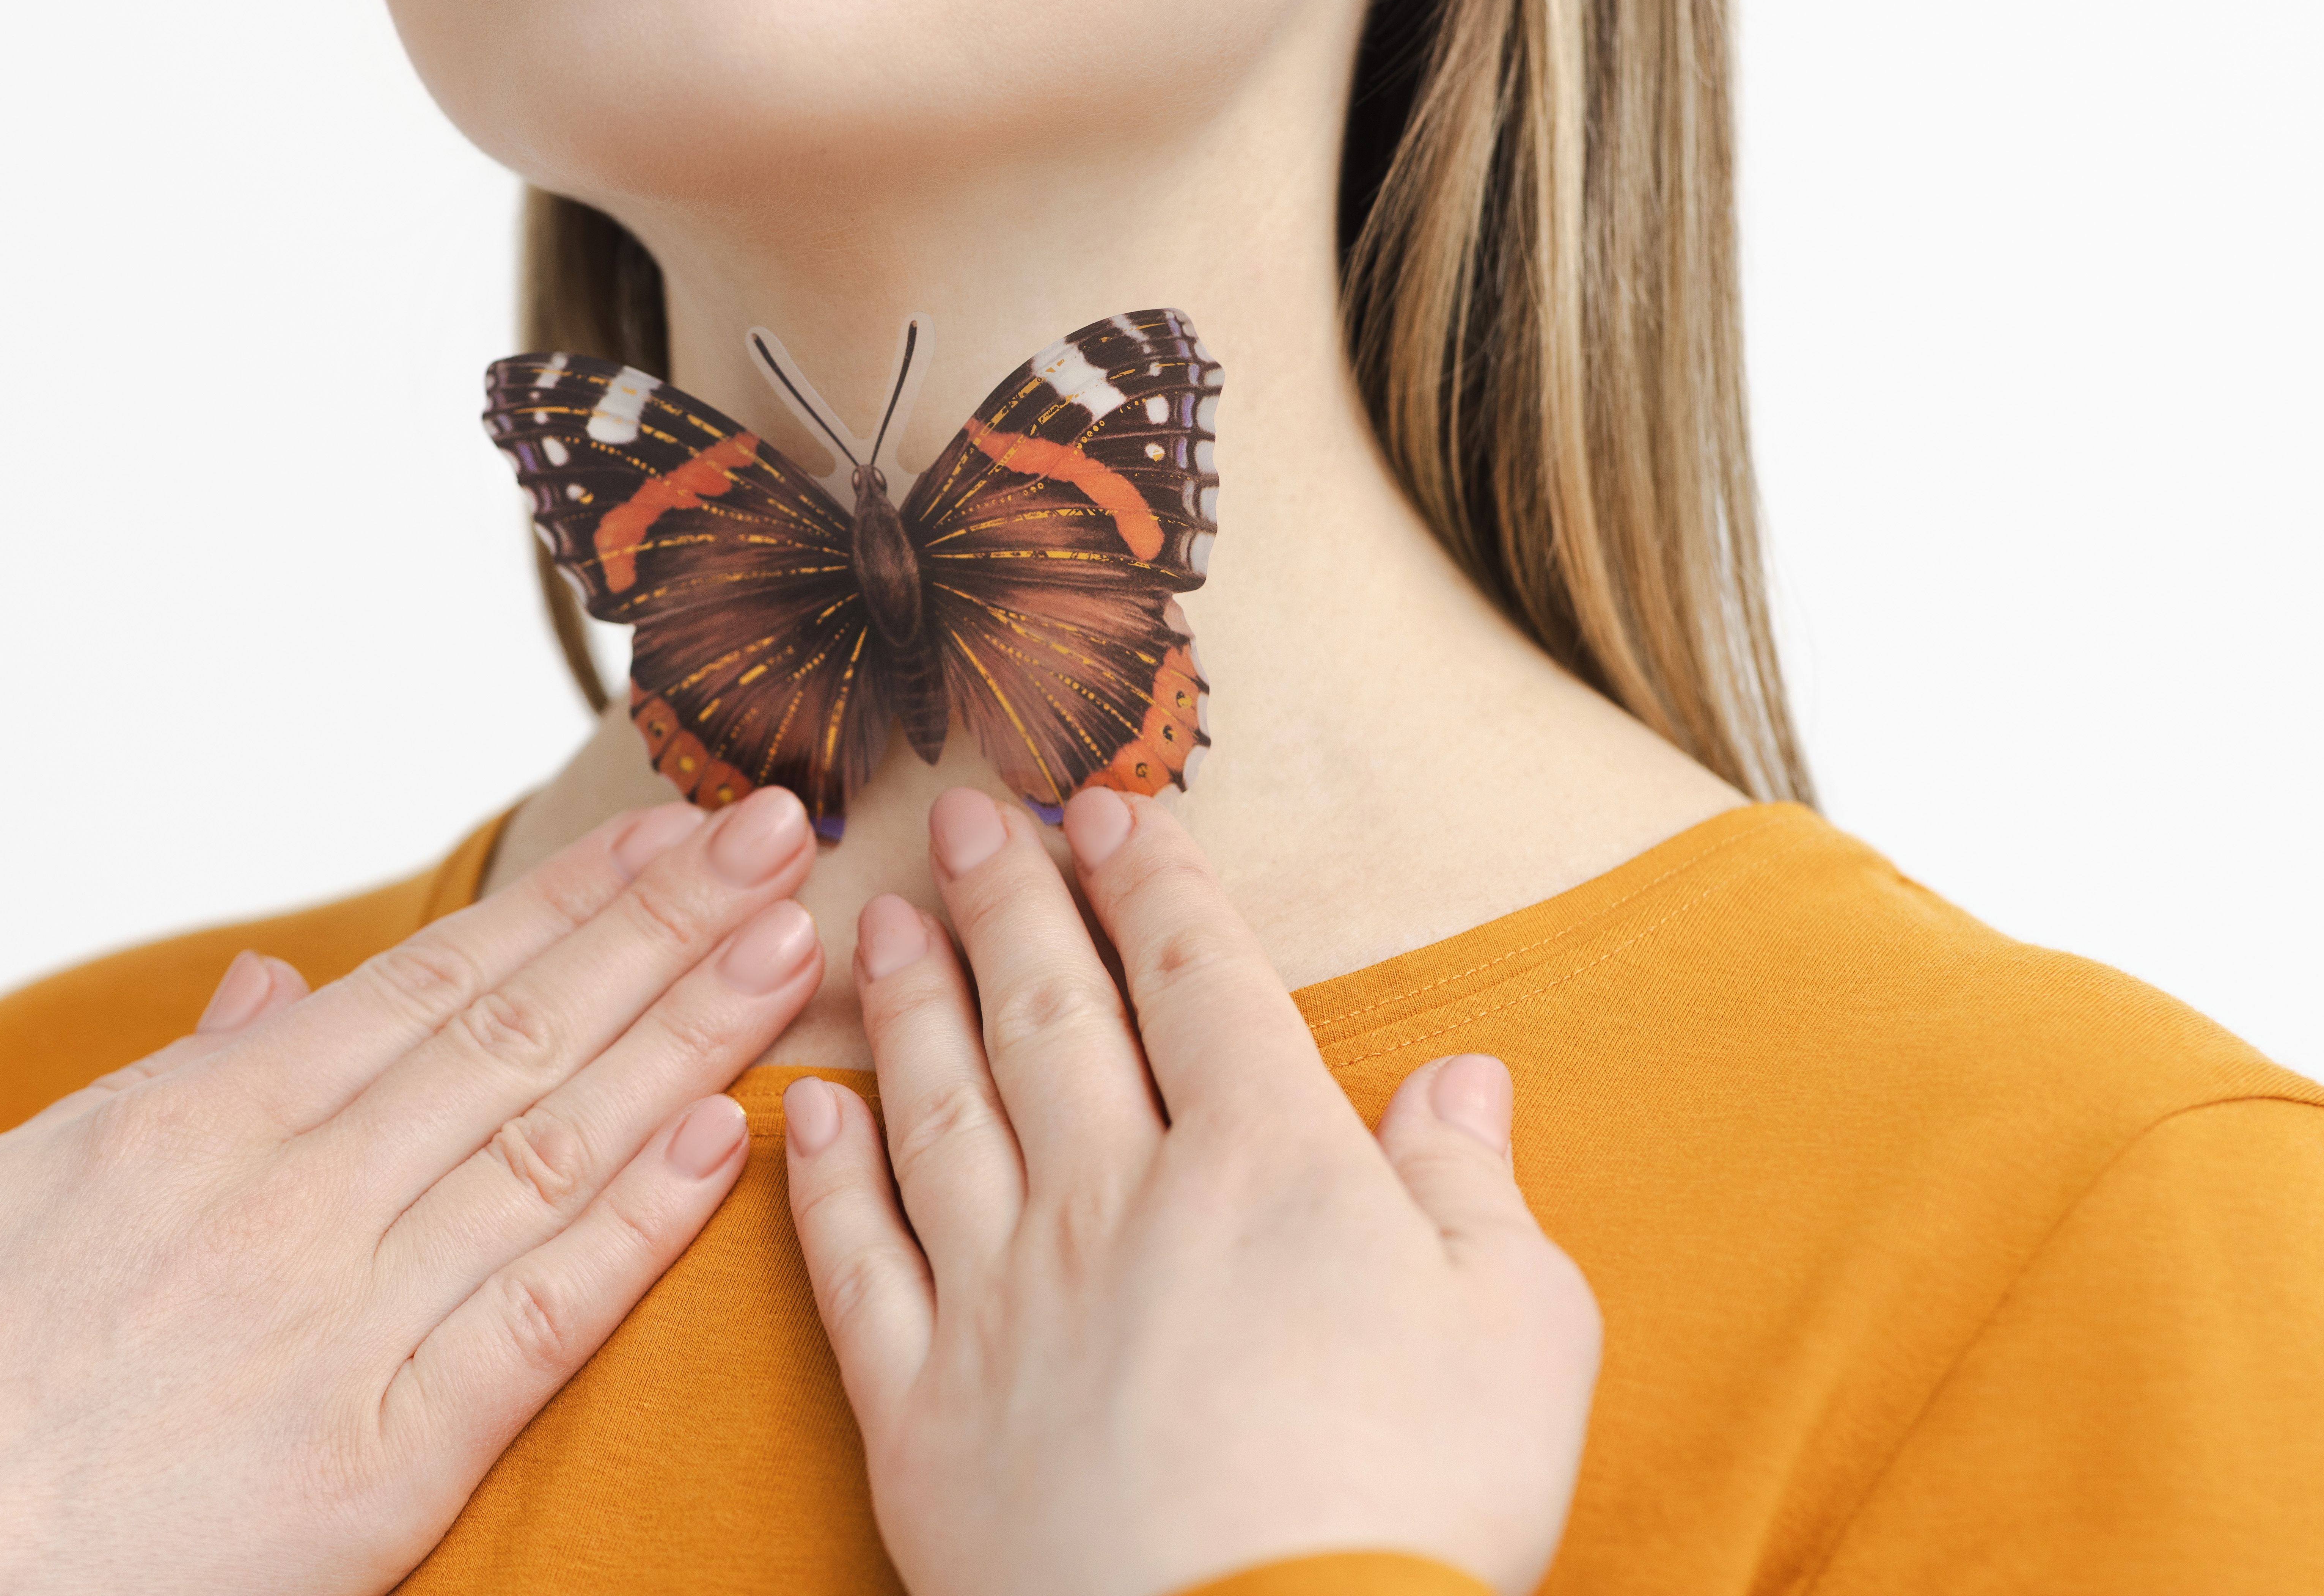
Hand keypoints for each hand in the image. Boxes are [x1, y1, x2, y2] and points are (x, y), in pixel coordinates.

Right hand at [0, 788, 827, 1595]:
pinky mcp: (369, 1470)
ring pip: (553, 1150)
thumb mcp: (2, 1196)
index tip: (666, 834)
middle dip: (663, 930)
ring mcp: (336, 1331)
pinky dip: (634, 1229)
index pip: (433, 980)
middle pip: (520, 1034)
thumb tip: (269, 991)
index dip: (568, 901)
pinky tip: (721, 1145)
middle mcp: (286, 1204)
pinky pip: (531, 1326)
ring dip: (686, 1041)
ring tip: (788, 951)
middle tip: (780, 839)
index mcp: (197, 1126)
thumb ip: (163, 1085)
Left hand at [784, 788, 1600, 1595]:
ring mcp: (1002, 1305)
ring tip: (878, 917)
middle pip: (1047, 1013)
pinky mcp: (922, 1414)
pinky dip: (823, 1177)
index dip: (1152, 880)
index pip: (1198, 978)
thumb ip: (1473, 1192)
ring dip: (905, 999)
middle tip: (962, 812)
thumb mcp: (1521, 1336)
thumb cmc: (1413, 1515)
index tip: (1108, 807)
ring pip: (934, 1108)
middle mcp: (1114, 1205)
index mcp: (1264, 1168)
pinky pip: (854, 1265)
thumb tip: (1461, 1078)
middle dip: (1004, 899)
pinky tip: (802, 1110)